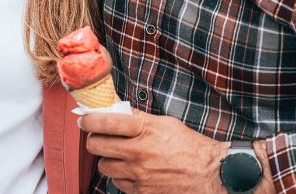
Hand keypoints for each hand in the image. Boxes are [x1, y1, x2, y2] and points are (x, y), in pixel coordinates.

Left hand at [81, 110, 230, 193]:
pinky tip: (132, 171)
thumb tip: (116, 109)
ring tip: (118, 156)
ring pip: (104, 166)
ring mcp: (138, 174)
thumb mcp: (166, 123)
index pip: (105, 122)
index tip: (84, 120)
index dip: (88, 120)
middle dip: (94, 140)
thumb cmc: (190, 147)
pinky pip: (118, 183)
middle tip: (98, 138)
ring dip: (108, 160)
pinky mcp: (141, 191)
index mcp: (145, 130)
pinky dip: (121, 177)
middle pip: (96, 145)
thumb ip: (139, 117)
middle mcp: (139, 152)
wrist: (211, 174)